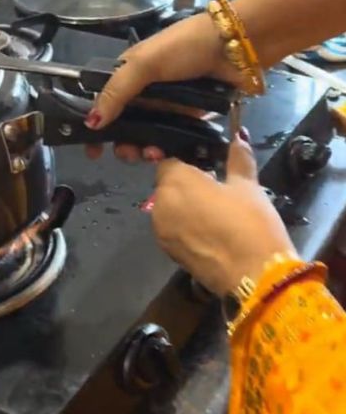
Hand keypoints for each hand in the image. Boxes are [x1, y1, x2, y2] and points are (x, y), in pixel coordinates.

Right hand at [86, 11, 242, 162]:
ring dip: (145, 148)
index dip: (96, 125)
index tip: (91, 150)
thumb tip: (90, 123)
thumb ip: (116, 93)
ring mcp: (169, 104)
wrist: (237, 46)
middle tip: (127, 154)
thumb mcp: (144, 65)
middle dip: (122, 143)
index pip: (105, 102)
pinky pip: (173, 136)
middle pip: (126, 124)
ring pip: (149, 134)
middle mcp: (146, 90)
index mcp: (129, 73)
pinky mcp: (191, 115)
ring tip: (151, 155)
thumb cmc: (184, 48)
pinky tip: (167, 155)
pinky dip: (168, 147)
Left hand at [149, 136, 293, 296]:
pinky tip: (210, 232)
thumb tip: (238, 137)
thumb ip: (238, 159)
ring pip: (168, 208)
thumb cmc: (250, 223)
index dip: (189, 164)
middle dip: (187, 186)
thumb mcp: (248, 186)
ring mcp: (160, 229)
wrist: (254, 275)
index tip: (209, 170)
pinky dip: (185, 226)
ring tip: (216, 214)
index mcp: (175, 180)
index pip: (170, 162)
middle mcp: (159, 203)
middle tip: (217, 192)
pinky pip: (172, 229)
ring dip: (184, 207)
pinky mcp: (167, 251)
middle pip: (167, 185)